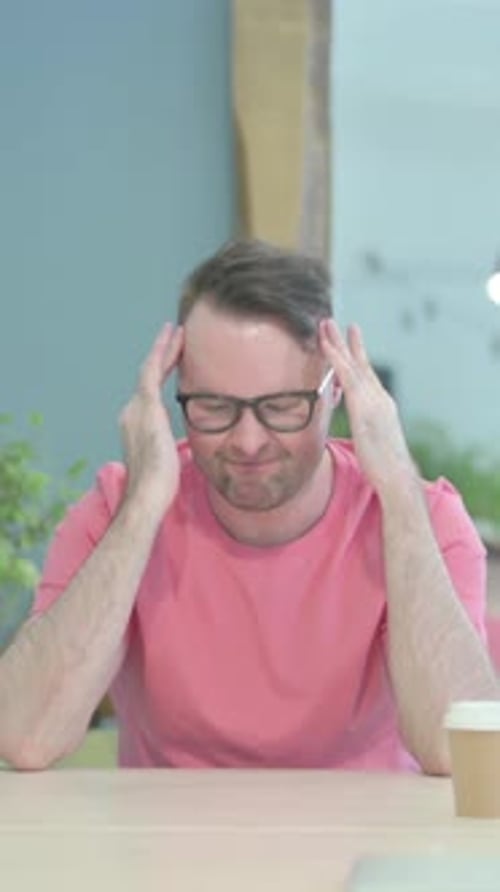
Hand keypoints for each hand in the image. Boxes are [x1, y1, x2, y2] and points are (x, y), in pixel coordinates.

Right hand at [119, 323, 183, 514]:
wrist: (148, 493)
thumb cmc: (160, 487)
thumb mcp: (168, 462)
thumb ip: (172, 448)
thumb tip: (187, 451)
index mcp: (136, 425)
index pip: (150, 392)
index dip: (161, 374)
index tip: (173, 361)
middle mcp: (131, 412)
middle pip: (148, 376)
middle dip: (162, 356)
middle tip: (174, 337)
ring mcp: (136, 408)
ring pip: (150, 369)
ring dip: (164, 349)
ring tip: (176, 332)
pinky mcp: (146, 405)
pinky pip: (154, 369)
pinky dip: (164, 351)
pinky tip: (176, 337)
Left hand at [319, 319, 416, 495]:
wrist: (396, 475)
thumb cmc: (384, 467)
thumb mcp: (372, 443)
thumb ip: (364, 431)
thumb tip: (359, 432)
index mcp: (381, 406)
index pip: (366, 376)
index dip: (356, 357)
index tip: (349, 341)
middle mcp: (379, 398)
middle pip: (360, 364)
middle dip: (347, 342)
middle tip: (336, 322)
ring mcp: (372, 400)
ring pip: (352, 364)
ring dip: (337, 343)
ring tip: (326, 324)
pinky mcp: (363, 405)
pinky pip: (346, 375)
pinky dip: (335, 358)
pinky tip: (326, 345)